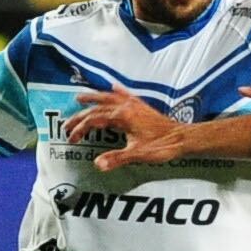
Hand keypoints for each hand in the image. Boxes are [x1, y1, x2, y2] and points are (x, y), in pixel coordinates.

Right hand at [74, 89, 189, 169]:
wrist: (183, 138)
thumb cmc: (162, 146)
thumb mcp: (137, 155)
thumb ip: (117, 159)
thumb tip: (98, 164)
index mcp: (122, 116)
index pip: (94, 120)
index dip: (80, 129)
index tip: (71, 139)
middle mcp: (126, 107)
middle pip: (97, 108)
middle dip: (80, 116)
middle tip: (67, 124)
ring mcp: (135, 105)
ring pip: (109, 97)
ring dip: (93, 97)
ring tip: (80, 97)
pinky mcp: (142, 107)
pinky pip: (126, 95)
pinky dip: (117, 91)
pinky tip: (114, 86)